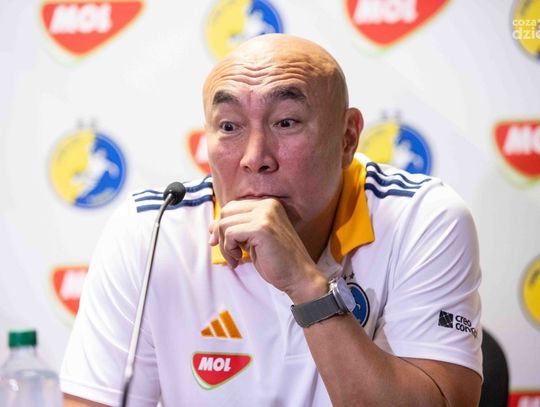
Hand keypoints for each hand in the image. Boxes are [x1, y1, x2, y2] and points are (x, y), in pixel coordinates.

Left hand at [208, 198, 326, 302]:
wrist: (299, 277)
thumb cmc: (277, 260)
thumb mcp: (252, 240)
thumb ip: (235, 229)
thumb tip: (211, 226)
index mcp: (268, 204)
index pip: (232, 207)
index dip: (223, 226)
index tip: (226, 246)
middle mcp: (267, 205)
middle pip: (226, 212)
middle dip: (221, 235)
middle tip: (231, 254)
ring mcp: (266, 215)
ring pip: (225, 223)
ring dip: (224, 245)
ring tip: (236, 258)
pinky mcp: (262, 228)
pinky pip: (230, 234)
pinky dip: (229, 249)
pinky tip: (240, 259)